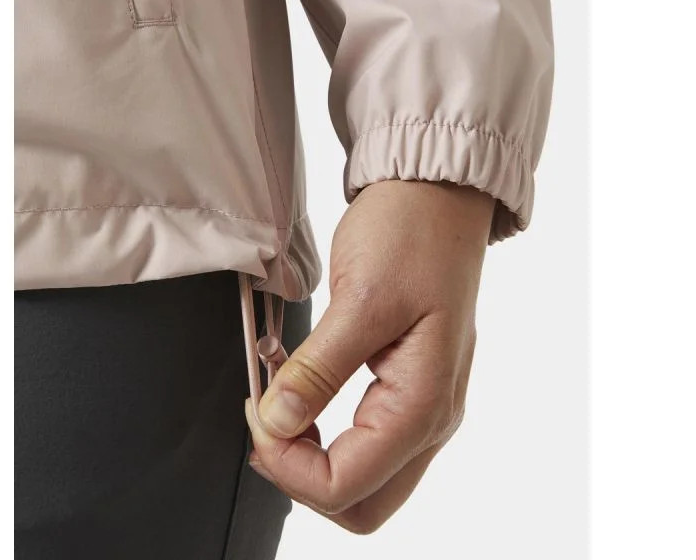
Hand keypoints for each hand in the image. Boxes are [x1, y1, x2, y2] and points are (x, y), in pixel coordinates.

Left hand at [244, 179, 494, 532]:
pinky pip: (368, 440)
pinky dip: (326, 435)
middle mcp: (432, 415)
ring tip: (277, 407)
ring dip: (312, 457)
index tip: (257, 415)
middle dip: (300, 477)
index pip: (349, 485)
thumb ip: (319, 369)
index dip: (288, 466)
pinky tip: (301, 396)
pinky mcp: (410, 384)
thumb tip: (276, 423)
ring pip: (365, 477)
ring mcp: (425, 402)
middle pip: (361, 501)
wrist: (438, 194)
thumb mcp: (362, 298)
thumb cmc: (414, 234)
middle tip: (263, 423)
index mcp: (425, 401)